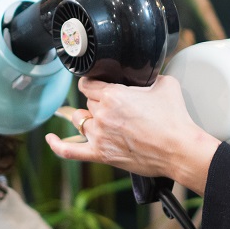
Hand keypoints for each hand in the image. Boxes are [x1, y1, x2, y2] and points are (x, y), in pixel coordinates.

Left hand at [45, 75, 220, 194]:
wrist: (179, 149)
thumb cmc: (175, 119)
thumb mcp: (165, 85)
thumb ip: (150, 77)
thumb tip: (149, 74)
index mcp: (113, 95)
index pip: (89, 84)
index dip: (93, 83)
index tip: (97, 84)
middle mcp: (102, 114)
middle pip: (87, 103)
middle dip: (98, 102)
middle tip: (117, 107)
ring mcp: (98, 135)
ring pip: (79, 121)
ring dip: (86, 118)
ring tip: (101, 119)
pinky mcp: (100, 154)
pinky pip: (70, 151)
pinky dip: (57, 145)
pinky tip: (50, 140)